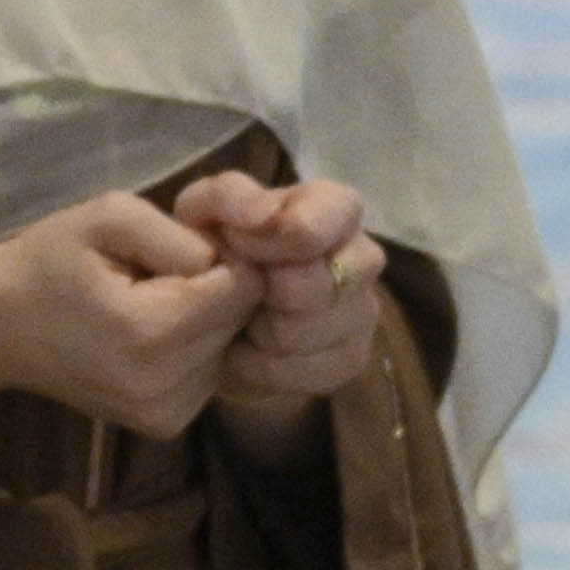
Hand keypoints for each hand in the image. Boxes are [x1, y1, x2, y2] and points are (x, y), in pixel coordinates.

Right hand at [0, 193, 260, 446]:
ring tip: (150, 300)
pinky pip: (209, 373)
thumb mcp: (106, 217)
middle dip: (215, 287)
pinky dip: (192, 348)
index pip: (244, 286)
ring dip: (205, 319)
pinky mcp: (165, 426)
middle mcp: (167, 386)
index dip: (224, 254)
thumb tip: (227, 261)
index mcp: (153, 332)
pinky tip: (150, 332)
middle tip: (158, 270)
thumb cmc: (44, 263)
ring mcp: (166, 415)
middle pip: (240, 320)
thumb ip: (178, 234)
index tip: (181, 243)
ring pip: (229, 348)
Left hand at [171, 171, 391, 454]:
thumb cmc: (216, 247)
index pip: (325, 220)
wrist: (215, 313)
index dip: (276, 238)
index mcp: (334, 208)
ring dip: (258, 330)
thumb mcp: (204, 210)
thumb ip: (231, 197)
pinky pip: (304, 372)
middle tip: (240, 288)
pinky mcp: (353, 358)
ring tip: (243, 317)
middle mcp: (363, 257)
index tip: (237, 243)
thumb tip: (266, 216)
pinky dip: (263, 366)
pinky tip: (250, 349)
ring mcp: (364, 311)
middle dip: (263, 292)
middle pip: (316, 286)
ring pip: (303, 333)